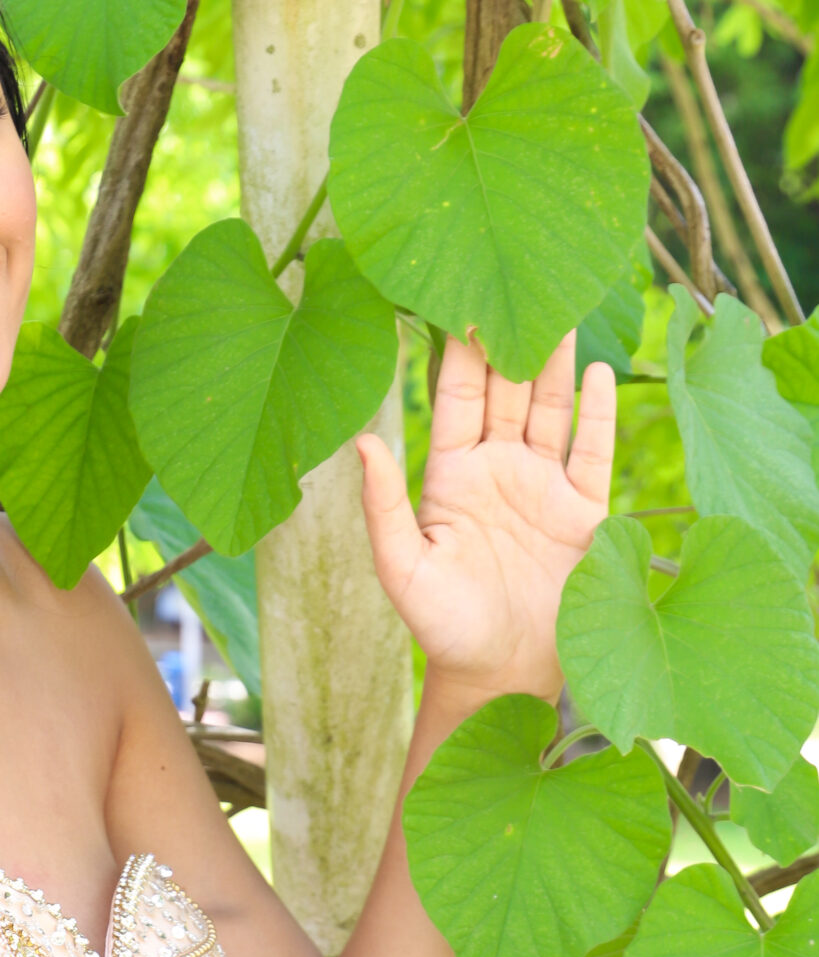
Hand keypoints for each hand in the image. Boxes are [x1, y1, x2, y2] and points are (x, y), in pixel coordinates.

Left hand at [356, 331, 615, 706]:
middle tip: (514, 281)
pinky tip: (597, 373)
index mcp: (451, 474)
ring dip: (555, 364)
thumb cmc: (440, 625)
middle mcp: (498, 469)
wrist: (498, 674)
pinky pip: (593, 452)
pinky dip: (597, 414)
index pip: (457, 397)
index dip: (459, 352)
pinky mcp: (584, 511)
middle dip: (510, 341)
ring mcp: (543, 486)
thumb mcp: (403, 567)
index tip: (458, 300)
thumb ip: (383, 506)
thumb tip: (360, 443)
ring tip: (558, 313)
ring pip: (551, 410)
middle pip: (507, 391)